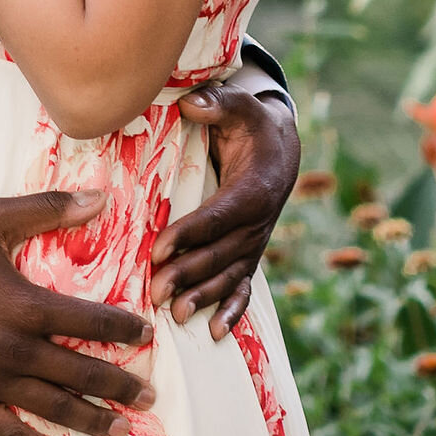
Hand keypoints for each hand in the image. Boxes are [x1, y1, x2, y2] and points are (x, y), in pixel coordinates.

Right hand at [0, 193, 152, 435]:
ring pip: (53, 408)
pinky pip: (10, 433)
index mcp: (22, 303)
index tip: (147, 335)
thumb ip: (47, 209)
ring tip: (123, 428)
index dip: (123, 329)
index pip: (88, 321)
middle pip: (80, 372)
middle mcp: (11, 347)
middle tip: (150, 397)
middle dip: (120, 385)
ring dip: (93, 420)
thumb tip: (100, 197)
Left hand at [149, 71, 299, 336]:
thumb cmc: (251, 123)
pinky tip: (217, 333)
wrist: (281, 150)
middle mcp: (257, 224)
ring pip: (228, 276)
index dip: (189, 234)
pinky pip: (244, 287)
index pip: (217, 217)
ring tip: (175, 315)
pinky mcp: (251, 254)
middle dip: (187, 275)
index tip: (158, 249)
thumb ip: (216, 103)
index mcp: (253, 190)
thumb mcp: (239, 106)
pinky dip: (233, 311)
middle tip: (154, 291)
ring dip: (202, 297)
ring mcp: (255, 243)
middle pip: (219, 254)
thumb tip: (189, 102)